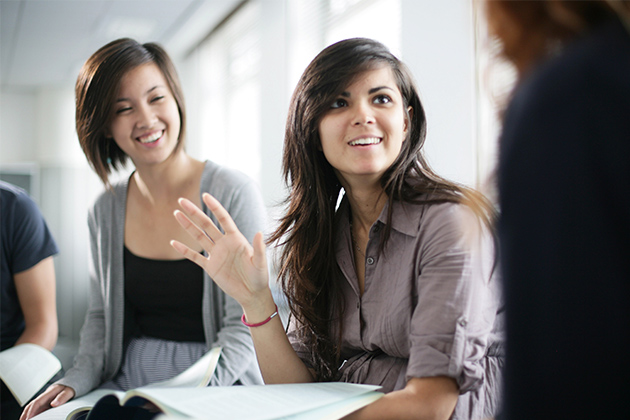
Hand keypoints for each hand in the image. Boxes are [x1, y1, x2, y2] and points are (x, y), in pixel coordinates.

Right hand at [20, 384, 74, 419]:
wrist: (70, 383)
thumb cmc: (69, 387)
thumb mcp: (68, 391)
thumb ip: (62, 397)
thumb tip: (54, 404)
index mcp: (49, 393)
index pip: (37, 402)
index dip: (31, 411)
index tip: (28, 418)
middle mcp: (44, 396)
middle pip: (31, 405)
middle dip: (25, 414)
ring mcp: (44, 400)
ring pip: (32, 407)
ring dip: (27, 414)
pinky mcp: (45, 403)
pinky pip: (37, 409)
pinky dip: (32, 414)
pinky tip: (31, 418)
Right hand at [171, 193, 269, 307]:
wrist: (252, 293)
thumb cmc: (259, 276)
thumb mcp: (260, 262)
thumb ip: (259, 248)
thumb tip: (259, 232)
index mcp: (236, 238)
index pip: (223, 219)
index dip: (215, 207)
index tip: (205, 195)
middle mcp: (224, 243)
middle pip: (206, 224)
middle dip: (194, 212)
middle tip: (181, 200)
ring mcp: (216, 254)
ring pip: (198, 236)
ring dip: (187, 226)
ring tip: (176, 213)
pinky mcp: (210, 267)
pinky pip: (195, 257)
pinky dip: (184, 250)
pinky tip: (173, 242)